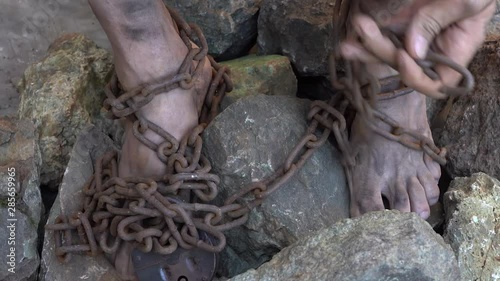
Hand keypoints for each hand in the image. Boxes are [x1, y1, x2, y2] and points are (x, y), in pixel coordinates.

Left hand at [340, 0, 495, 97]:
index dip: (416, 78)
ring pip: (385, 53)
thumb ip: (438, 22)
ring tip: (346, 44)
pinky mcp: (397, 23)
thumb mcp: (467, 1)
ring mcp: (410, 37)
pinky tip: (350, 33)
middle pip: (402, 65)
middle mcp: (429, 50)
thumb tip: (413, 51)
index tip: (404, 57)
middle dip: (381, 52)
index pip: (434, 83)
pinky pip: (379, 34)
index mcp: (453, 52)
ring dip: (364, 49)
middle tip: (365, 28)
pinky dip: (364, 36)